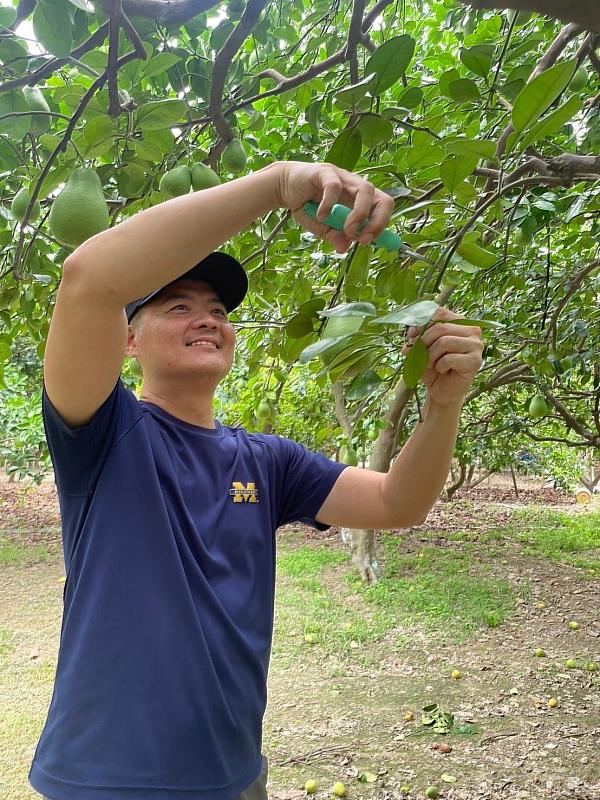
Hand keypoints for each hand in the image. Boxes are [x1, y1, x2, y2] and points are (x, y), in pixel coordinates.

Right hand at [273, 161, 394, 253]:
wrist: (284, 187)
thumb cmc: (308, 206)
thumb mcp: (322, 228)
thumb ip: (334, 236)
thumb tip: (345, 249)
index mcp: (360, 200)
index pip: (383, 209)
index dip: (381, 227)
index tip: (366, 243)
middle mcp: (356, 186)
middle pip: (383, 199)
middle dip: (378, 222)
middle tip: (362, 239)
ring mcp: (343, 177)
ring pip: (365, 190)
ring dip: (359, 215)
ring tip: (345, 230)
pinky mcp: (325, 171)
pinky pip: (334, 187)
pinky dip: (329, 205)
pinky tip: (320, 216)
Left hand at [402, 307, 483, 405]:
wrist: (442, 390)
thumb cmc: (434, 366)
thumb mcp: (421, 350)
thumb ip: (416, 340)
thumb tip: (408, 341)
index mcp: (460, 322)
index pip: (440, 313)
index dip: (422, 323)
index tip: (411, 335)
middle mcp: (472, 330)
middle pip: (441, 328)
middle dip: (424, 343)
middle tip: (419, 356)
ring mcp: (476, 345)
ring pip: (444, 342)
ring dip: (431, 356)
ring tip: (432, 365)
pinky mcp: (475, 361)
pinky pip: (449, 358)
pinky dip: (440, 366)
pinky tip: (443, 371)